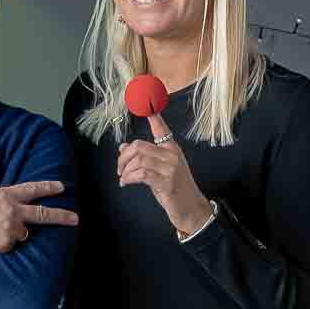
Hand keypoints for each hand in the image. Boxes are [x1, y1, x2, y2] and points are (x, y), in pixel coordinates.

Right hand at [0, 181, 76, 260]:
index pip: (32, 189)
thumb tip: (13, 208)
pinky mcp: (7, 244)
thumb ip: (2, 202)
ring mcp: (11, 229)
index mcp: (6, 195)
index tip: (61, 187)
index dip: (48, 187)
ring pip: (22, 234)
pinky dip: (2, 246)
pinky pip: (9, 247)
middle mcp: (13, 211)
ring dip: (13, 235)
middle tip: (75, 218)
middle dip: (61, 216)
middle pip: (43, 214)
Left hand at [117, 113, 213, 236]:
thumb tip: (123, 147)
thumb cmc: (174, 189)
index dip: (153, 115)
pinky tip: (126, 183)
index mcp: (171, 148)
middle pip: (139, 146)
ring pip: (139, 160)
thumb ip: (143, 158)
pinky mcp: (167, 182)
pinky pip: (141, 174)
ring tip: (124, 179)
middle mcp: (172, 154)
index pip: (160, 128)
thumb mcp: (157, 170)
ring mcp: (170, 168)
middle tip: (119, 170)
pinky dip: (129, 178)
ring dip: (126, 170)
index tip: (146, 100)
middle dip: (124, 158)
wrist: (190, 208)